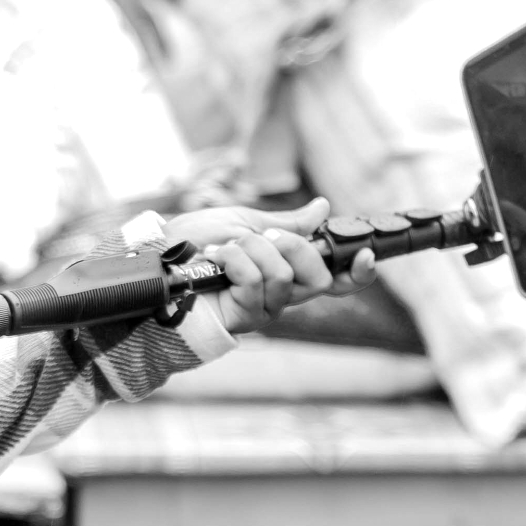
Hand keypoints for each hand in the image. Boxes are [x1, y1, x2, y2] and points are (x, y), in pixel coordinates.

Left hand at [161, 197, 376, 334]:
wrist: (157, 259)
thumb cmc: (195, 242)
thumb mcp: (244, 223)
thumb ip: (286, 223)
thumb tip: (323, 208)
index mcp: (288, 270)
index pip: (336, 279)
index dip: (358, 272)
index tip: (368, 254)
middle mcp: (282, 294)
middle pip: (317, 275)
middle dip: (291, 245)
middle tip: (261, 238)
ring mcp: (264, 308)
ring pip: (284, 274)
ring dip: (251, 250)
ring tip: (224, 249)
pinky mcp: (242, 317)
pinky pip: (255, 282)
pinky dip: (234, 260)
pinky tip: (215, 261)